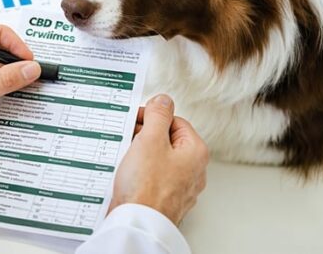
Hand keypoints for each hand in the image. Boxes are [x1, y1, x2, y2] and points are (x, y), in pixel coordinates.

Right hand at [110, 95, 208, 224]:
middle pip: (167, 140)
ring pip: (158, 159)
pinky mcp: (164, 198)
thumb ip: (158, 115)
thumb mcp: (150, 139)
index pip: (175, 122)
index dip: (153, 117)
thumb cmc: (146, 188)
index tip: (137, 120)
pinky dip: (140, 172)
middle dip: (145, 136)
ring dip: (140, 155)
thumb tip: (164, 100)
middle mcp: (192, 170)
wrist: (137, 223)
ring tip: (127, 159)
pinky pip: (152, 177)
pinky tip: (128, 175)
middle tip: (129, 139)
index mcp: (195, 152)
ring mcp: (179, 187)